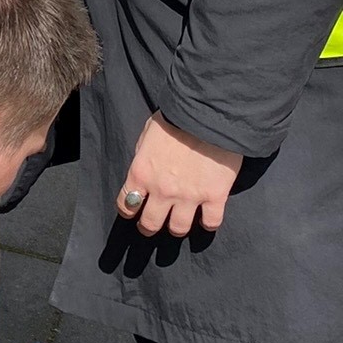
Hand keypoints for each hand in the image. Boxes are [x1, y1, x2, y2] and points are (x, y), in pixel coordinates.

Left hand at [117, 112, 241, 236]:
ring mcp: (189, 196)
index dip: (128, 211)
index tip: (132, 211)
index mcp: (142, 173)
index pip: (126, 204)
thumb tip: (144, 172)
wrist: (208, 114)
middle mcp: (162, 190)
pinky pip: (211, 223)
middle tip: (152, 225)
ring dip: (176, 228)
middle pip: (150, 224)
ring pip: (178, 229)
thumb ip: (143, 156)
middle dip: (148, 227)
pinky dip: (208, 224)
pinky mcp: (215, 197)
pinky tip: (206, 219)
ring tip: (178, 224)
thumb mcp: (147, 135)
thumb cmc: (175, 119)